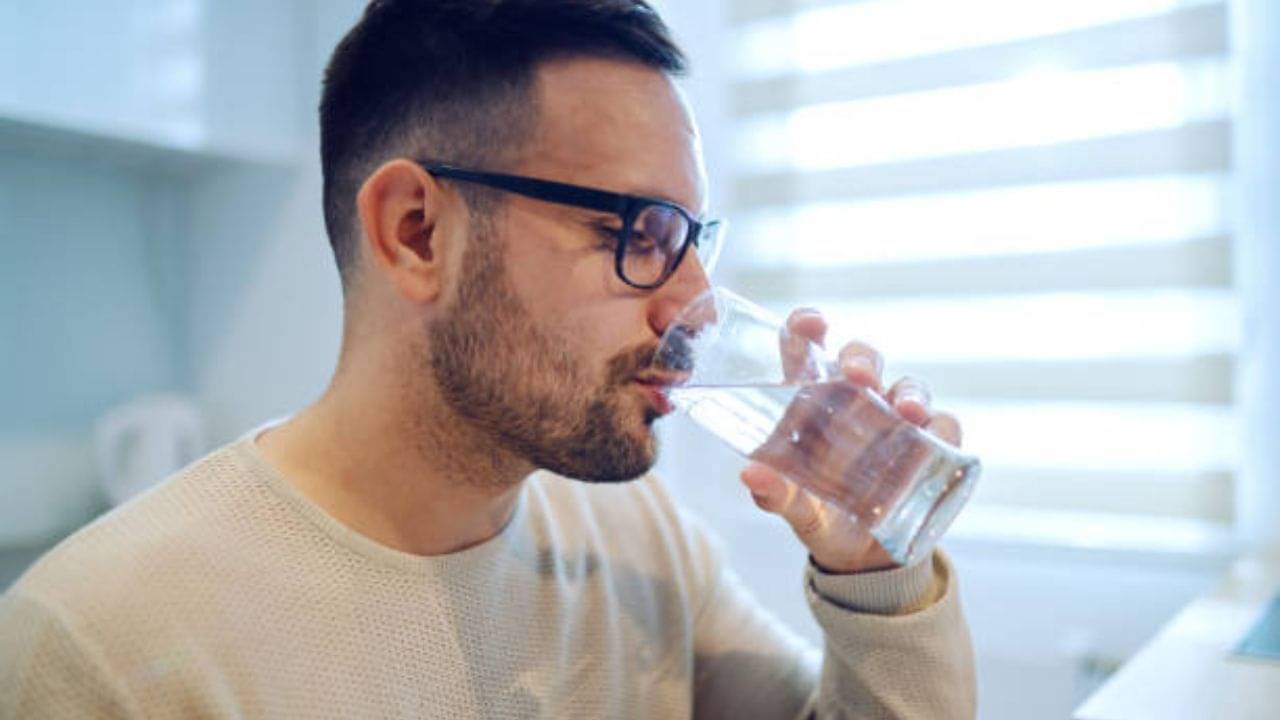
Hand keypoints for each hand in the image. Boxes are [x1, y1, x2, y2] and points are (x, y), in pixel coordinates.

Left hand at [740, 309, 963, 573]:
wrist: (858, 559)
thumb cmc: (817, 515)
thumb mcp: (794, 508)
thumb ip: (773, 493)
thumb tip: (750, 474)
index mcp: (813, 402)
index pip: (808, 352)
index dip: (807, 329)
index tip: (810, 324)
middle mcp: (856, 402)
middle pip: (863, 359)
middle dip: (863, 359)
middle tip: (858, 376)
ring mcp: (895, 422)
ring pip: (909, 386)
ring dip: (911, 393)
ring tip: (908, 411)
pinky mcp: (929, 449)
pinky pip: (945, 427)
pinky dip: (942, 427)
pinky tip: (935, 436)